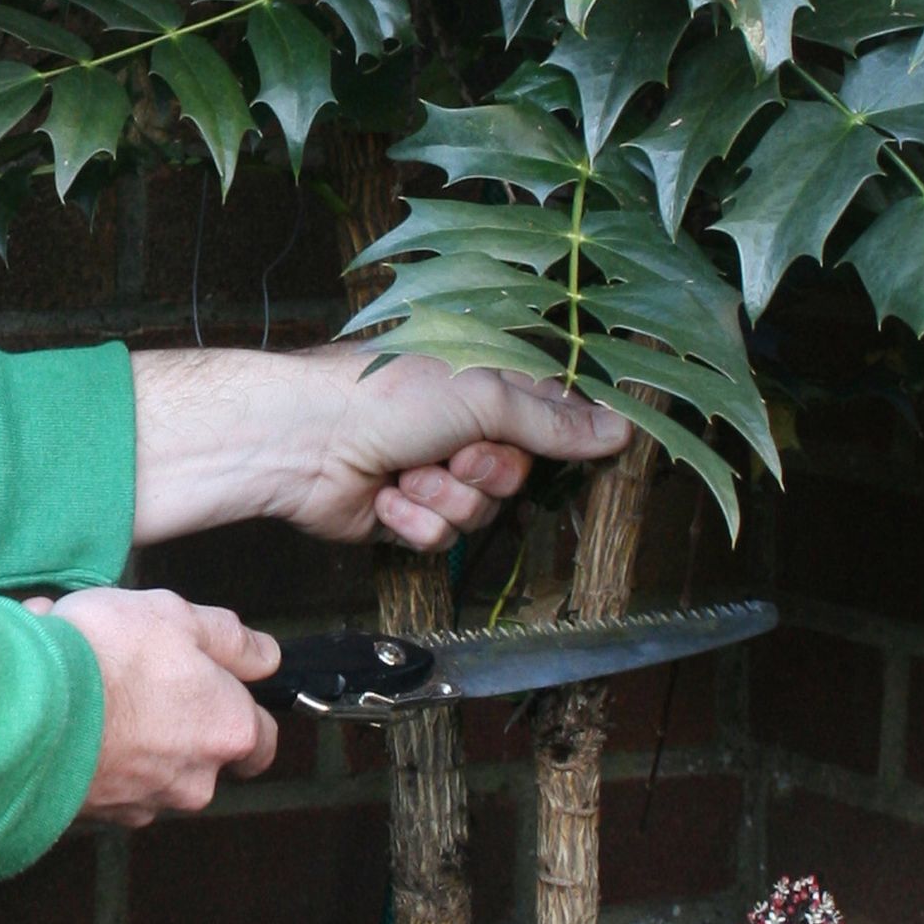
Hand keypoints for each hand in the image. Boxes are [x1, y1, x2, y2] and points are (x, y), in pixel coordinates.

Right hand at [27, 587, 280, 825]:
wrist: (20, 710)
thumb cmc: (106, 655)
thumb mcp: (178, 616)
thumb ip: (230, 639)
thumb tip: (265, 657)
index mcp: (228, 732)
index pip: (260, 741)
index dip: (243, 712)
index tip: (218, 690)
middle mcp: (191, 781)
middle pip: (196, 754)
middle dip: (170, 718)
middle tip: (132, 671)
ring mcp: (138, 805)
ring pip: (141, 763)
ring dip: (118, 726)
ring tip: (78, 677)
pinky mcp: (90, 817)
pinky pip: (95, 774)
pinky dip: (81, 744)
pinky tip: (53, 703)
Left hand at [129, 345, 631, 552]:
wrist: (304, 441)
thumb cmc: (383, 396)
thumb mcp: (483, 396)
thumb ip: (553, 422)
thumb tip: (620, 431)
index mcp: (484, 385)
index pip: (552, 420)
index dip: (564, 441)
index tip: (583, 452)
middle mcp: (462, 428)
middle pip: (520, 476)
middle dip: (488, 473)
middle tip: (455, 454)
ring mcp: (434, 472)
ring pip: (481, 513)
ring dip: (445, 498)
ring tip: (408, 474)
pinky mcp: (407, 514)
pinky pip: (441, 537)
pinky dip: (414, 521)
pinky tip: (385, 497)